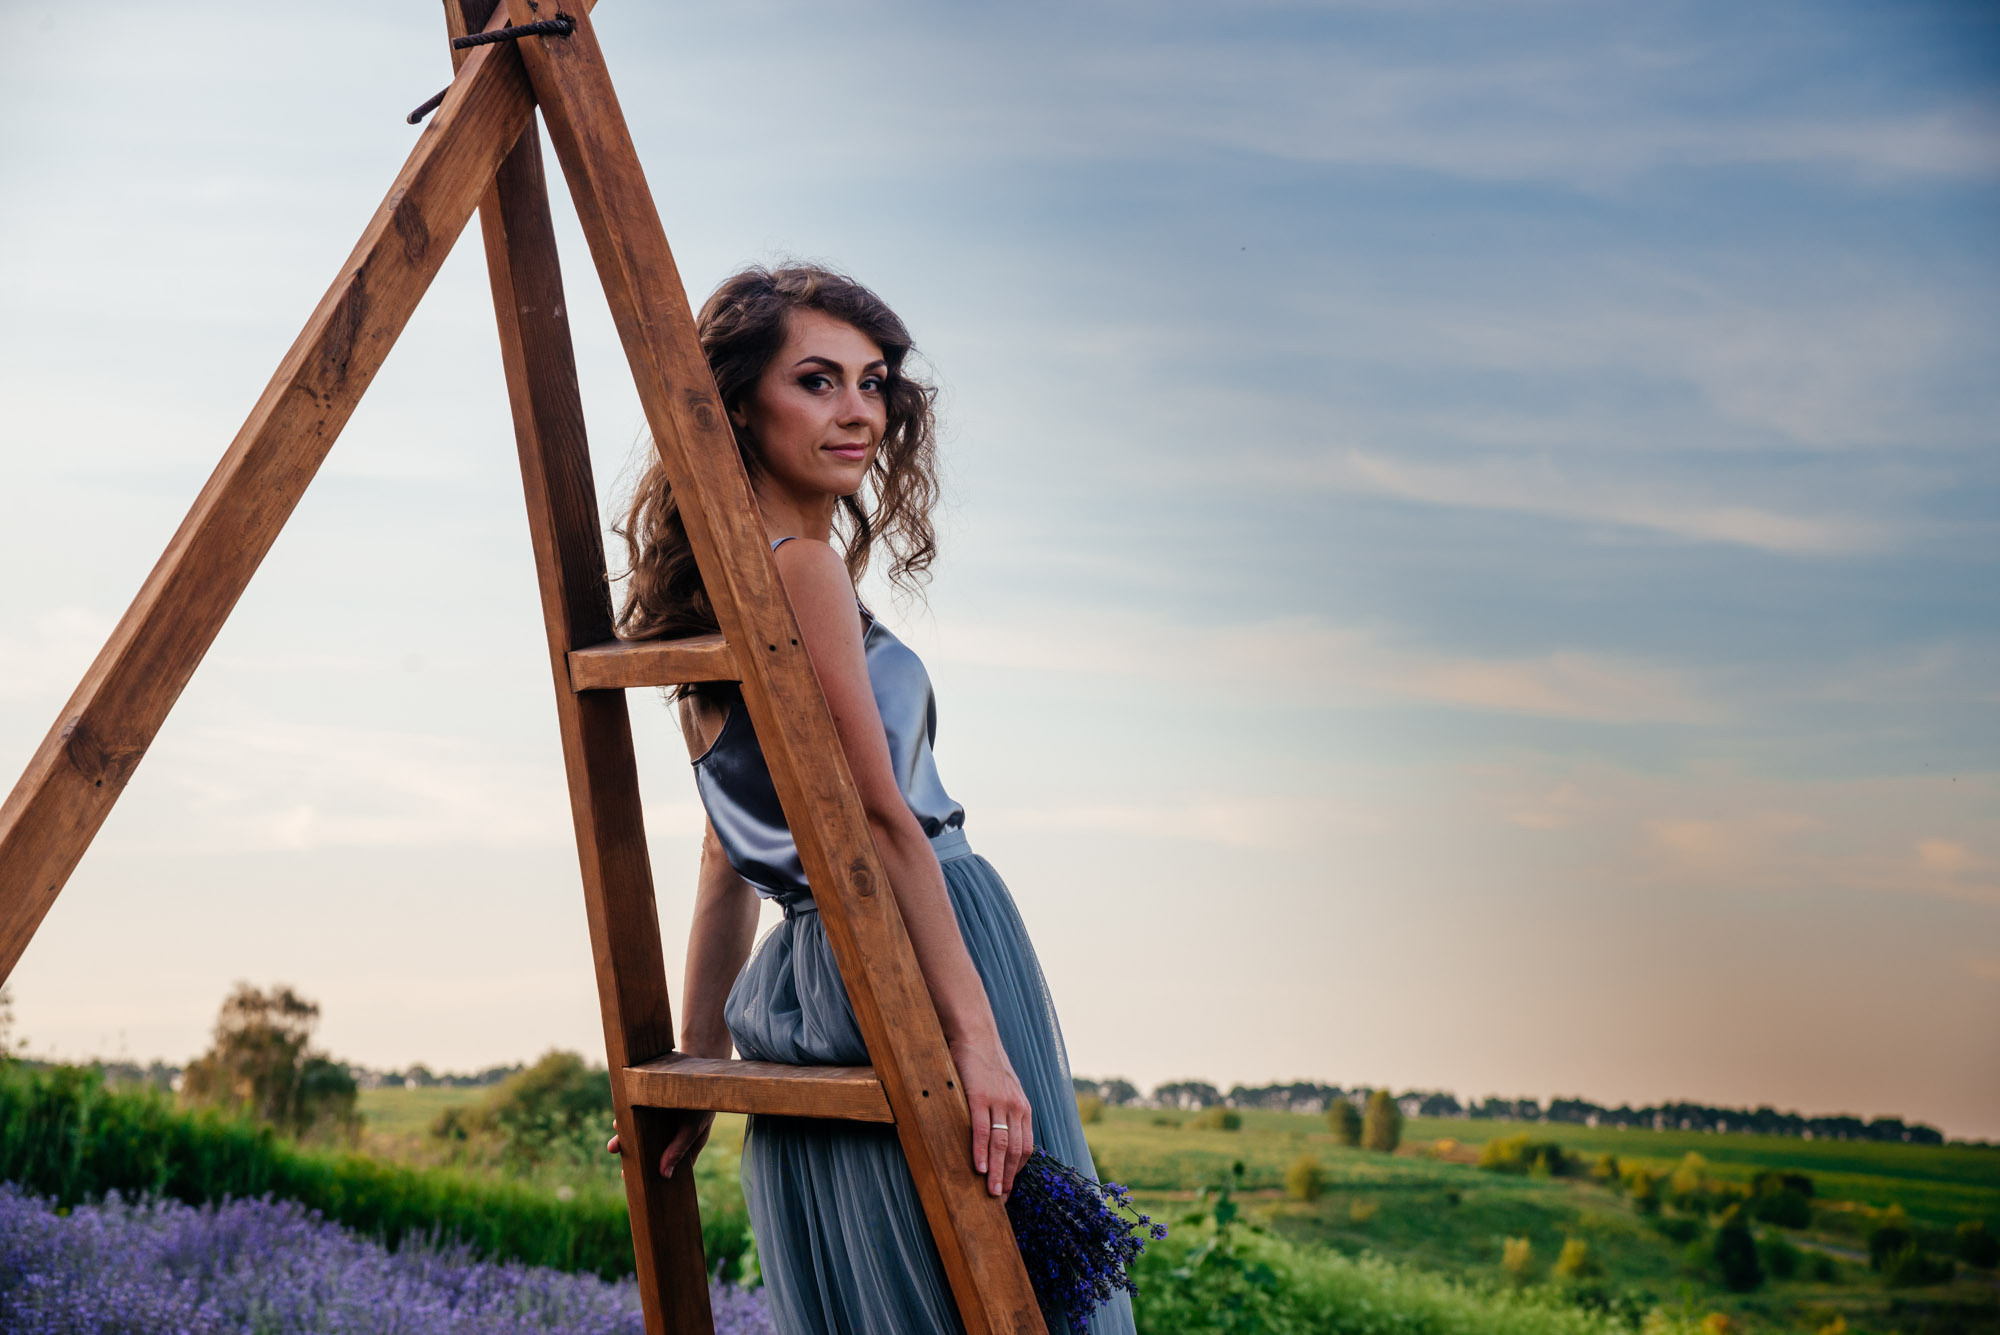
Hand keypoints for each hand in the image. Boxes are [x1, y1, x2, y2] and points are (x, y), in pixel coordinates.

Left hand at [604, 1109, 715, 1178]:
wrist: (701, 1067)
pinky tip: (618, 1122)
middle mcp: (671, 1132)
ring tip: (613, 1147)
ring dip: (626, 1139)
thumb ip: (679, 1149)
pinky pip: (635, 1113)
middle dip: (636, 1160)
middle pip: (651, 1151)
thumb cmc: (702, 1101)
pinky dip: (626, 1118)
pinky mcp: (651, 1102)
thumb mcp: (693, 1127)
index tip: (640, 1187)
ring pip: (640, 1132)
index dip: (655, 1176)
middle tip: (623, 1172)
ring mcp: (660, 1118)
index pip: (670, 1165)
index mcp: (685, 1143)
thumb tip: (664, 1175)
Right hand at [949, 1036, 1031, 1198]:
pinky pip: (982, 1130)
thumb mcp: (1004, 1088)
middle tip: (1000, 1202)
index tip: (1007, 1191)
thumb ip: (1005, 1111)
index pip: (1025, 1149)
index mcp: (1022, 1108)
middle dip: (1008, 1179)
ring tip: (991, 1194)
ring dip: (996, 1173)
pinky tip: (978, 1168)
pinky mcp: (980, 1096)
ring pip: (1001, 1145)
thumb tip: (997, 1137)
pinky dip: (981, 1152)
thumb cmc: (986, 1064)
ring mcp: (999, 1102)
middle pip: (1015, 1152)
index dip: (1017, 1172)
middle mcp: (1016, 1107)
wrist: (976, 1035)